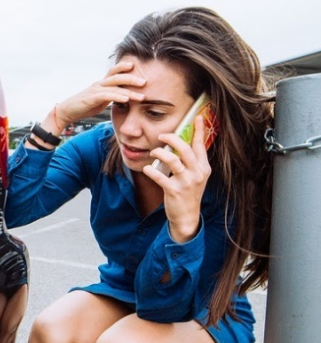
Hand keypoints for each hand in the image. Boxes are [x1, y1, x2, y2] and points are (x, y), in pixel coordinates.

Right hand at [54, 60, 145, 126]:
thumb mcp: (99, 100)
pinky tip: (126, 100)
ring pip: (114, 86)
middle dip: (132, 77)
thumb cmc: (83, 107)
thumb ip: (110, 97)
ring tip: (141, 95)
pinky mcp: (91, 98)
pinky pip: (107, 96)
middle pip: (117, 76)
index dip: (126, 68)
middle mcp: (99, 84)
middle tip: (145, 81)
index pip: (115, 72)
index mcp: (101, 84)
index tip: (139, 68)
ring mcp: (94, 90)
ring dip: (129, 90)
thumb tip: (122, 98)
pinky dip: (118, 97)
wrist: (66, 112)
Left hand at [143, 115, 211, 242]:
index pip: (201, 145)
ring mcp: (186, 182)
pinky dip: (152, 171)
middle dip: (173, 139)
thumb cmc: (188, 194)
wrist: (187, 216)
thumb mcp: (195, 176)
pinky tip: (147, 168)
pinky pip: (160, 177)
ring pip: (173, 161)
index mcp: (203, 167)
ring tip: (153, 152)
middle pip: (186, 150)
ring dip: (161, 153)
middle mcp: (197, 173)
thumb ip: (191, 162)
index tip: (197, 117)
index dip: (199, 130)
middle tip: (161, 136)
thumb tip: (181, 144)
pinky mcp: (174, 191)